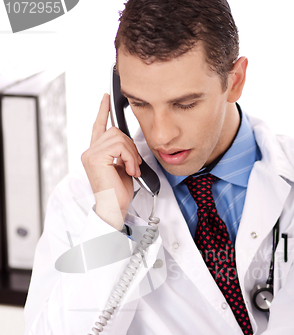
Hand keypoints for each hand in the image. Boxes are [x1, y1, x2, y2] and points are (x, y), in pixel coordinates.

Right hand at [81, 94, 141, 229]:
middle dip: (130, 147)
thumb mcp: (122, 168)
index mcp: (96, 153)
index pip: (99, 127)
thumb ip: (122, 153)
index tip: (106, 98)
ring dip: (131, 154)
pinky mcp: (96, 158)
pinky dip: (129, 158)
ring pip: (119, 137)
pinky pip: (119, 146)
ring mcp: (91, 154)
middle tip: (134, 165)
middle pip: (115, 131)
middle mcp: (90, 152)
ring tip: (132, 169)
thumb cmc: (119, 193)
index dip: (103, 111)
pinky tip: (129, 170)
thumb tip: (129, 145)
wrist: (114, 208)